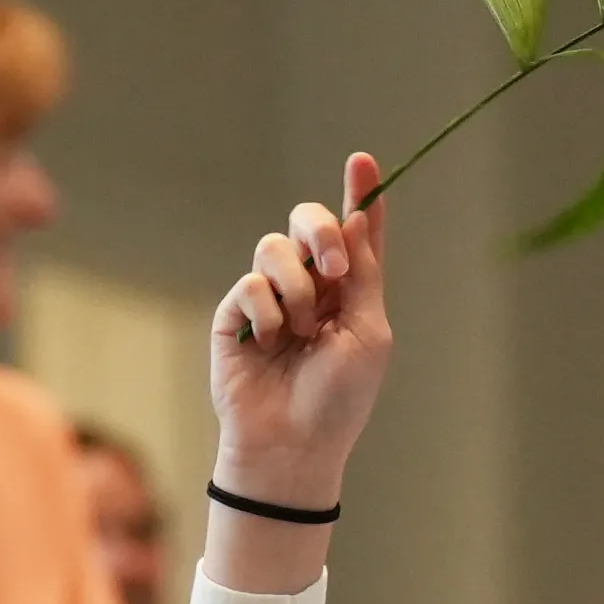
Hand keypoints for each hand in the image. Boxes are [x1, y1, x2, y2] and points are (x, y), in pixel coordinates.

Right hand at [206, 159, 391, 565]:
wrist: (293, 444)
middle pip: (307, 221)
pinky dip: (268, 310)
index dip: (359, 192)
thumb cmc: (339, 398)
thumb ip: (365, 271)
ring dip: (298, 288)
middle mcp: (308, 287)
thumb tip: (362, 213)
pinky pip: (249, 283)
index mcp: (348, 290)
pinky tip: (272, 341)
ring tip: (303, 332)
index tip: (363, 159)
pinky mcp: (234, 316)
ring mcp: (269, 300)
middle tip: (337, 268)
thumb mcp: (369, 331)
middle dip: (321, 230)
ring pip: (275, 248)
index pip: (354, 231)